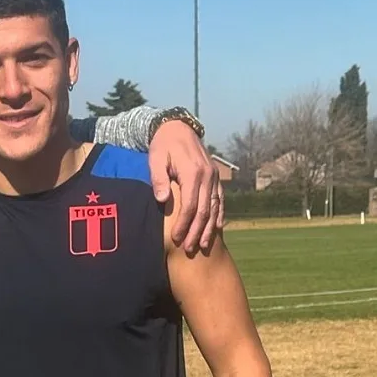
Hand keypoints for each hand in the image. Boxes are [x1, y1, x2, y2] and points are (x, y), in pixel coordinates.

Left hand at [149, 120, 223, 252]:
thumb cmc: (162, 145)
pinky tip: (217, 228)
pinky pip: (220, 199)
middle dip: (197, 231)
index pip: (190, 205)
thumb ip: (159, 179)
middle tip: (189, 248)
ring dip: (209, 227)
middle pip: (204, 210)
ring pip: (214, 206)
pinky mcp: (215, 176)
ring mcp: (214, 176)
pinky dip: (219, 214)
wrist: (177, 128)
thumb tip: (162, 200)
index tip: (177, 239)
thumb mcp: (156, 159)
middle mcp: (207, 176)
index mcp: (193, 172)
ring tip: (203, 245)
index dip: (184, 224)